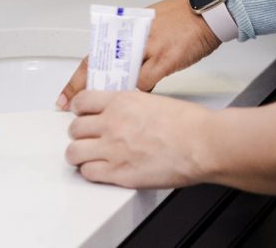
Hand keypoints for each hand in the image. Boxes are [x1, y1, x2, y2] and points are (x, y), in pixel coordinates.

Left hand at [56, 0, 221, 110]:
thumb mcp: (148, 26)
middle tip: (73, 109)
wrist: (206, 11)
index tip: (65, 97)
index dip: (77, 80)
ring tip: (101, 114)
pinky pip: (145, 83)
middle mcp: (132, 37)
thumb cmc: (181, 17)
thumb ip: (132, 46)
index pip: (94, 56)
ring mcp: (148, 48)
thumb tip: (118, 69)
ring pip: (121, 78)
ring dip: (111, 97)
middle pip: (101, 68)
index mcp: (125, 28)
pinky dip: (139, 95)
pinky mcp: (165, 59)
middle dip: (85, 92)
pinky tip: (134, 106)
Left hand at [66, 89, 210, 188]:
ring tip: (87, 157)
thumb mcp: (153, 102)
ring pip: (74, 153)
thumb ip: (131, 108)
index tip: (81, 115)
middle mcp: (112, 123)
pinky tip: (99, 170)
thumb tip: (123, 115)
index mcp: (121, 102)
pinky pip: (88, 173)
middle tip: (87, 138)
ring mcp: (113, 149)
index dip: (79, 110)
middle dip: (79, 134)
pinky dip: (91, 172)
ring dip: (79, 155)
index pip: (82, 101)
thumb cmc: (188, 124)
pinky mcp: (119, 173)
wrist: (201, 143)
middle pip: (74, 129)